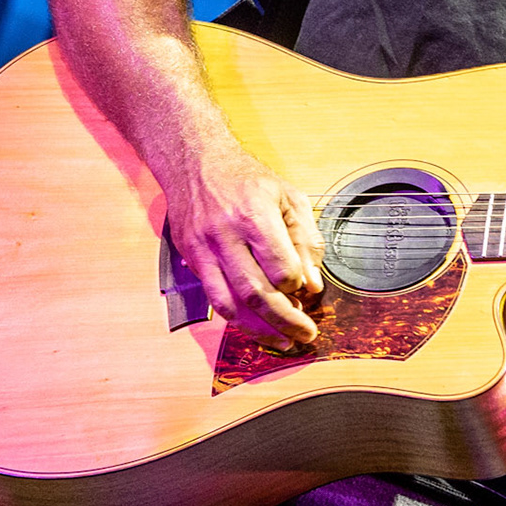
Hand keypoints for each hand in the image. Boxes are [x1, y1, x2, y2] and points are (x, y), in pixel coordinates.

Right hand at [163, 139, 325, 347]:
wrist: (196, 163)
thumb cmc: (247, 179)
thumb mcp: (288, 197)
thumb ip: (305, 240)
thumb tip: (313, 285)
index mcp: (254, 214)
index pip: (280, 268)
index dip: (297, 286)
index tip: (307, 291)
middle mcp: (225, 235)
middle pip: (256, 292)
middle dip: (285, 320)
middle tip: (305, 335)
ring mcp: (204, 250)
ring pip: (231, 303)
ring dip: (259, 329)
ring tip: (283, 342)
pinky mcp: (192, 260)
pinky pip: (214, 299)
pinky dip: (237, 318)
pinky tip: (256, 327)